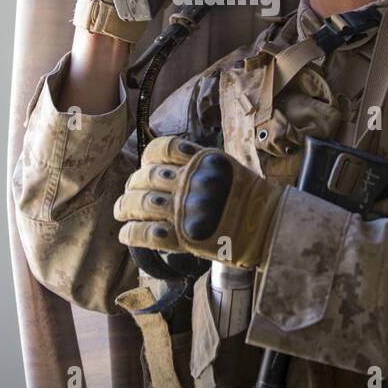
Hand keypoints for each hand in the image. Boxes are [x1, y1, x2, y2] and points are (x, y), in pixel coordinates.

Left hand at [115, 136, 283, 269]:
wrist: (268, 225)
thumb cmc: (250, 197)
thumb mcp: (225, 166)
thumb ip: (197, 162)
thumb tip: (171, 166)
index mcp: (199, 160)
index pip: (160, 150)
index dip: (147, 160)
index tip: (146, 168)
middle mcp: (189, 181)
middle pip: (145, 177)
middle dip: (132, 185)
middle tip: (129, 193)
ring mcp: (184, 209)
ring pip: (141, 203)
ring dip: (124, 207)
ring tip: (120, 212)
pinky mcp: (183, 237)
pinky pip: (146, 233)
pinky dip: (132, 233)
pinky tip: (126, 234)